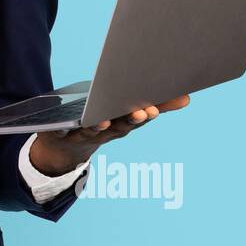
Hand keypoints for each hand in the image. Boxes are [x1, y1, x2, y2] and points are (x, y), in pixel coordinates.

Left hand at [28, 95, 190, 175]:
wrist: (64, 147)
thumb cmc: (101, 123)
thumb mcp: (126, 114)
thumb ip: (155, 106)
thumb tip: (186, 97)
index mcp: (121, 124)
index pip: (138, 119)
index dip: (148, 114)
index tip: (155, 108)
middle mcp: (105, 131)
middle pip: (119, 126)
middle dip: (131, 120)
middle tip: (143, 112)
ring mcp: (82, 133)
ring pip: (93, 130)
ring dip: (99, 126)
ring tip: (104, 120)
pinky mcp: (59, 132)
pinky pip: (61, 130)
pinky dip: (64, 128)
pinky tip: (68, 123)